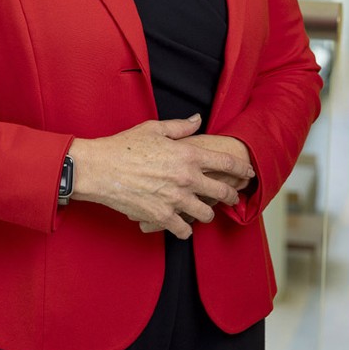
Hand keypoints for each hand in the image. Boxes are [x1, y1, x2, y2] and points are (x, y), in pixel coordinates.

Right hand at [68, 115, 254, 239]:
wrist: (100, 169)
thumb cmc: (124, 146)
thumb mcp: (154, 129)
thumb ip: (180, 127)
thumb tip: (197, 119)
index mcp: (188, 155)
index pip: (226, 162)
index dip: (242, 169)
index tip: (248, 173)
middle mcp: (186, 178)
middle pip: (222, 192)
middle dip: (231, 195)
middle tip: (232, 197)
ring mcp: (175, 199)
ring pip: (206, 214)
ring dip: (207, 213)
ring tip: (204, 211)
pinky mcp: (162, 216)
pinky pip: (184, 230)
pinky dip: (185, 228)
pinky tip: (183, 224)